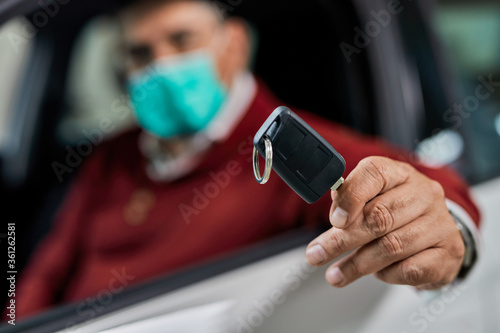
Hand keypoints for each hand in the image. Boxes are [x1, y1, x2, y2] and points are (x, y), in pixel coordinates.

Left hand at [305, 156, 464, 289]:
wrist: (436, 234)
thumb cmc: (395, 213)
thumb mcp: (371, 198)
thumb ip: (350, 200)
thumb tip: (334, 211)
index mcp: (400, 173)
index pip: (374, 174)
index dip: (350, 198)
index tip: (333, 221)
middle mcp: (424, 193)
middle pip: (379, 216)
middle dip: (342, 240)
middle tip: (317, 255)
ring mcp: (440, 223)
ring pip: (392, 246)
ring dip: (357, 264)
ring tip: (335, 275)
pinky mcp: (449, 252)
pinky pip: (410, 269)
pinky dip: (387, 275)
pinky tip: (376, 274)